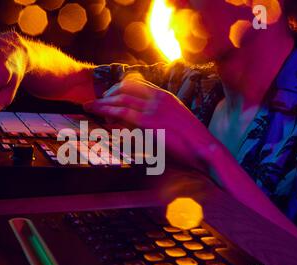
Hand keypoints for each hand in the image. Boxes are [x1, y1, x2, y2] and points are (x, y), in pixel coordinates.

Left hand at [83, 77, 220, 171]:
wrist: (206, 148)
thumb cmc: (192, 141)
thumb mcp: (174, 123)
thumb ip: (158, 119)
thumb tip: (140, 122)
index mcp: (165, 96)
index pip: (136, 84)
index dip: (118, 89)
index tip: (108, 96)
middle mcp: (158, 98)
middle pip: (124, 89)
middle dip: (107, 95)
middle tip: (95, 103)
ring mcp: (154, 109)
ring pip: (120, 100)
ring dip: (103, 103)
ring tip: (90, 107)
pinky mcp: (150, 122)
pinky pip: (123, 113)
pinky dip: (109, 113)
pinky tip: (100, 116)